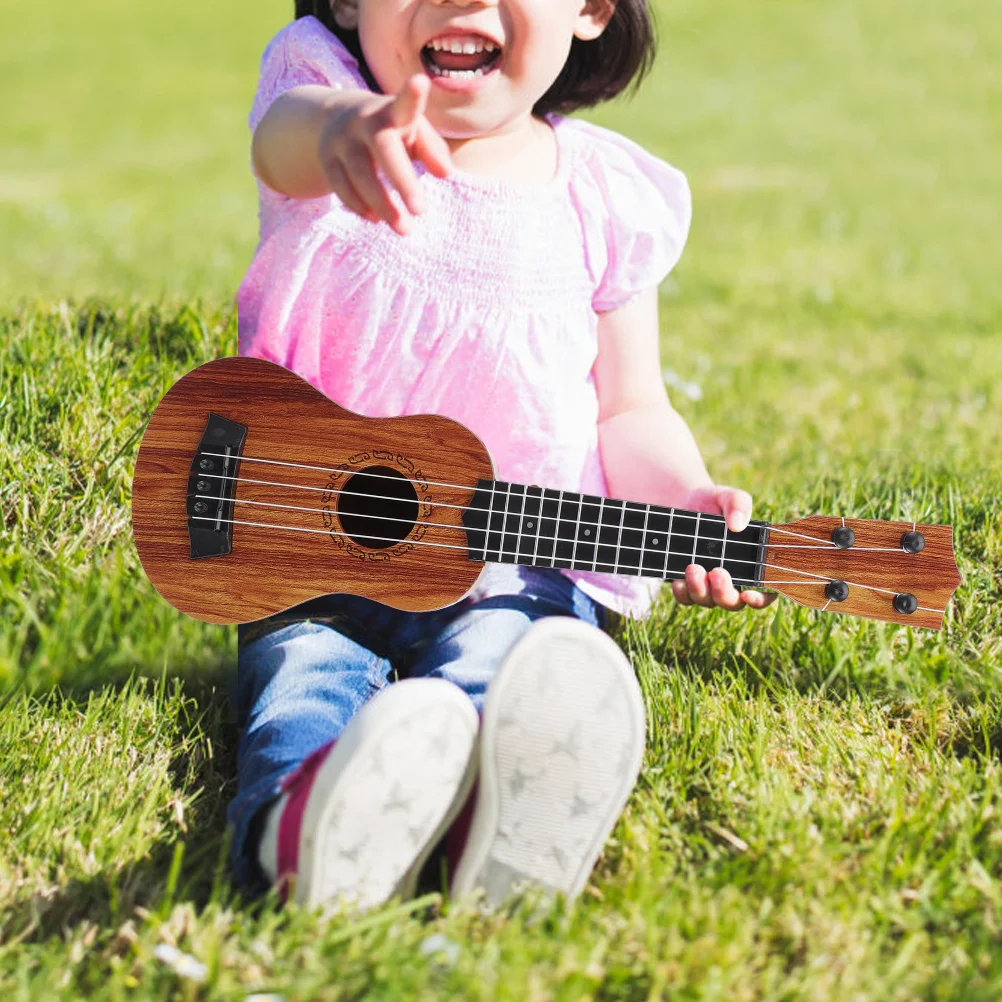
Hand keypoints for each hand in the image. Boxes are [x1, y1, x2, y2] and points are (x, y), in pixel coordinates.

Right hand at [317, 74, 452, 234]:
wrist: (337, 118)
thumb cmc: (391, 130)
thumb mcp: (413, 132)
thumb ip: (433, 149)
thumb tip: (446, 173)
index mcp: (391, 112)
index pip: (403, 104)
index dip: (412, 95)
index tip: (420, 81)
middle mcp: (364, 123)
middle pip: (383, 150)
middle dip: (402, 181)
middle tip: (420, 211)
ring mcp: (342, 142)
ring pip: (360, 175)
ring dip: (382, 205)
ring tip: (404, 229)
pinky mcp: (327, 162)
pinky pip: (341, 188)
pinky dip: (359, 206)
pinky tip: (376, 219)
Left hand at [670, 484, 776, 610]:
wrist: (683, 502)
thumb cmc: (714, 502)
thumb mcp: (728, 497)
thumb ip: (739, 505)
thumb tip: (738, 525)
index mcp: (751, 564)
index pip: (764, 593)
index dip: (760, 600)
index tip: (749, 593)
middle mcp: (731, 579)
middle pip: (732, 602)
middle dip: (724, 593)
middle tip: (717, 572)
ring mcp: (707, 584)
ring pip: (707, 601)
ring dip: (700, 590)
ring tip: (693, 567)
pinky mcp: (686, 582)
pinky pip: (685, 598)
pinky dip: (682, 593)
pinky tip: (678, 580)